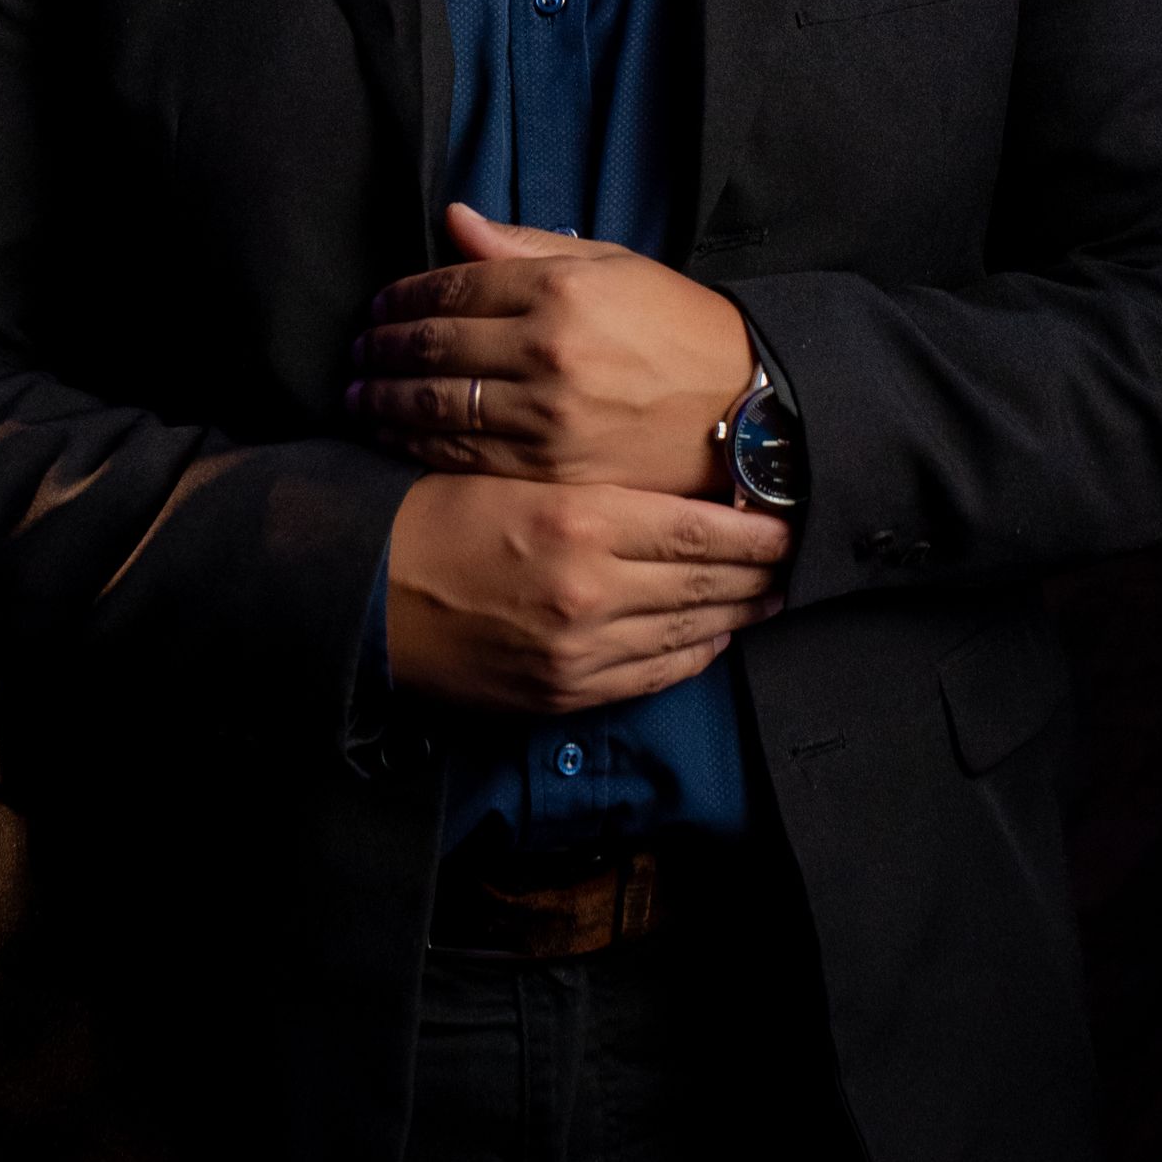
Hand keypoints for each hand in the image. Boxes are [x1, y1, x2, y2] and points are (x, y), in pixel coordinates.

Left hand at [348, 202, 755, 497]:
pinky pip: (461, 456)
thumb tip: (454, 220)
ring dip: (381, 399)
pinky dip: (414, 444)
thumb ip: (526, 246)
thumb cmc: (677, 327)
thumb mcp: (611, 265)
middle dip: (379, 348)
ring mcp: (546, 417)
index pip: (451, 286)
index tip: (380, 305)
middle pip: (431, 346)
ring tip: (357, 394)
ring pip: (433, 405)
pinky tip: (391, 435)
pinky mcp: (551, 470)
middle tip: (356, 350)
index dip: (403, 295)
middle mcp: (546, 351)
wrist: (745, 408)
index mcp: (561, 290)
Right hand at [384, 472, 791, 713]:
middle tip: (796, 560)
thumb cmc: (435, 513)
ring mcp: (579, 651)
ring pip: (686, 632)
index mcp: (579, 519)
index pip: (697, 527)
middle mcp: (589, 590)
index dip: (753, 528)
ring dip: (735, 615)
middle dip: (758, 573)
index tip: (788, 519)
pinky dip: (691, 657)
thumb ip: (592, 474)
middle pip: (704, 582)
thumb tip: (673, 477)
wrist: (365, 592)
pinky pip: (650, 677)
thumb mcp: (514, 469)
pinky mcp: (562, 692)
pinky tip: (712, 638)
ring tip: (769, 597)